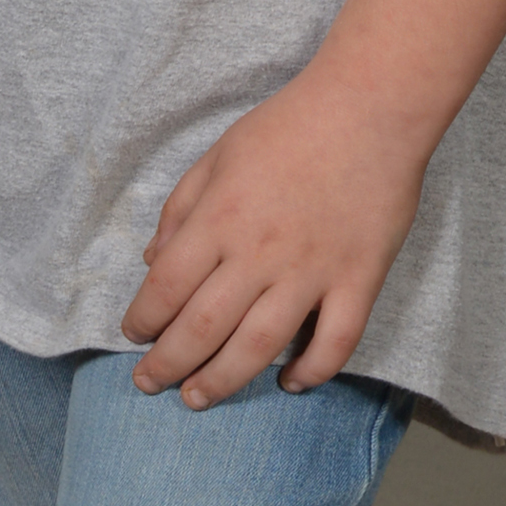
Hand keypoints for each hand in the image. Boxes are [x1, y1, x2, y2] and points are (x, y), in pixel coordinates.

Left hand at [119, 74, 427, 409]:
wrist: (371, 106)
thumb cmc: (289, 125)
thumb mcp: (218, 154)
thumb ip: (181, 209)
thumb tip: (151, 263)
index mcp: (220, 217)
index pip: (166, 287)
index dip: (142, 320)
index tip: (134, 335)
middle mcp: (260, 251)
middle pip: (202, 328)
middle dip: (168, 364)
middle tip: (150, 383)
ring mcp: (312, 269)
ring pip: (259, 346)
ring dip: (222, 381)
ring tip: (197, 399)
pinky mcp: (359, 278)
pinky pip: (336, 341)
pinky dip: (312, 371)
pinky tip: (290, 383)